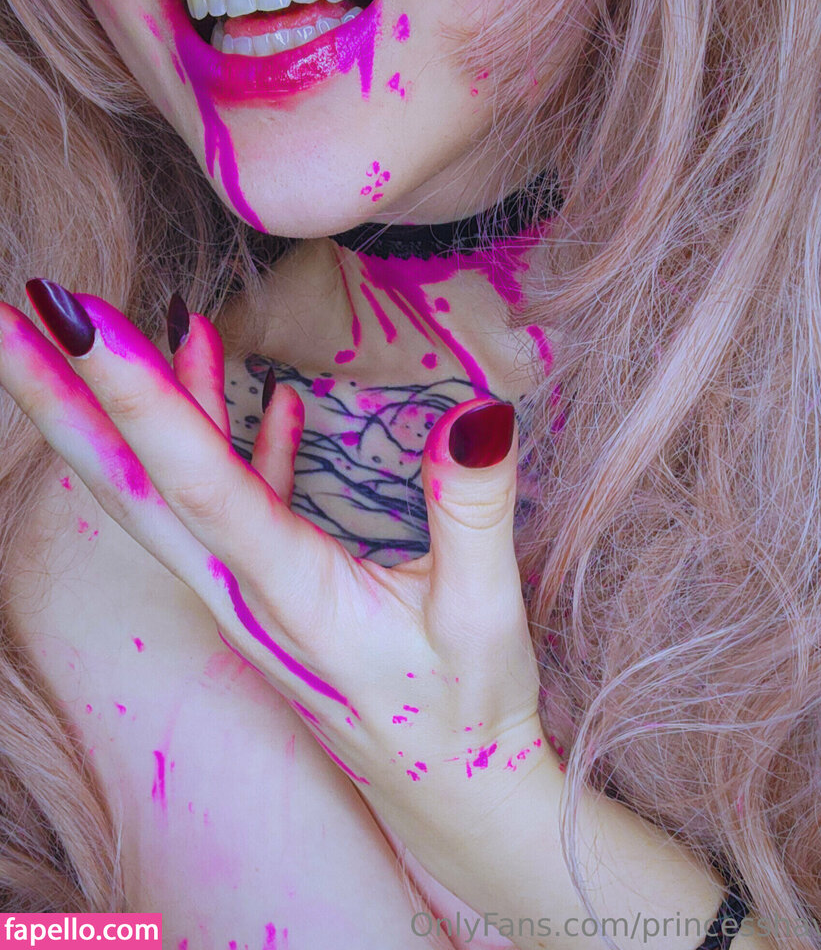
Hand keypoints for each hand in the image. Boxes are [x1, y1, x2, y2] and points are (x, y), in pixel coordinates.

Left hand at [0, 281, 554, 887]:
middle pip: (124, 484)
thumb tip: (476, 413)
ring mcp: (247, 593)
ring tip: (97, 326)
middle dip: (56, 397)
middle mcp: (241, 590)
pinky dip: (227, 442)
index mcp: (286, 591)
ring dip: (122, 408)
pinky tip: (267, 402)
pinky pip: (227, 506)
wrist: (451, 794)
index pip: (193, 477)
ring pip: (160, 491)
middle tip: (6, 317)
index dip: (134, 392)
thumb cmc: (465, 716)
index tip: (72, 315)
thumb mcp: (483, 616)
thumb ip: (472, 510)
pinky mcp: (270, 593)